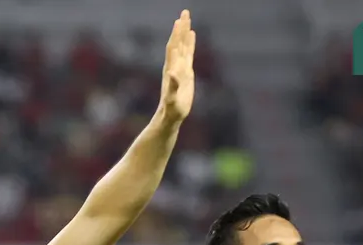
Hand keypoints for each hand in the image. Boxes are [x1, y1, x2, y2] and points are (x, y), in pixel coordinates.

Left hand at [158, 9, 195, 123]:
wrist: (171, 115)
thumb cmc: (172, 110)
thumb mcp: (172, 99)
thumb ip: (173, 87)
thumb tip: (172, 73)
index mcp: (172, 69)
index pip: (174, 48)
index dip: (176, 35)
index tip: (179, 21)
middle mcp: (175, 66)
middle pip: (178, 42)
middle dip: (181, 28)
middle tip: (185, 12)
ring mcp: (180, 68)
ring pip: (183, 46)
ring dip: (184, 32)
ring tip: (186, 18)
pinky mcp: (186, 72)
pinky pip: (189, 53)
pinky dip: (190, 42)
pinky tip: (192, 34)